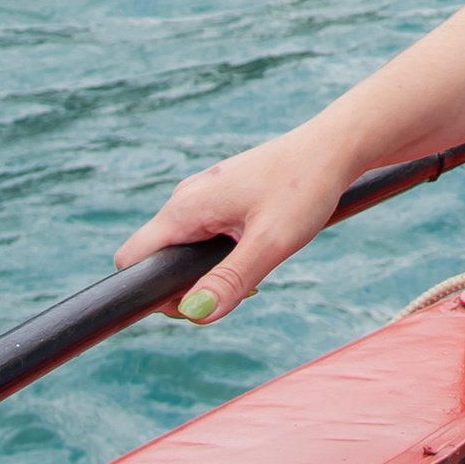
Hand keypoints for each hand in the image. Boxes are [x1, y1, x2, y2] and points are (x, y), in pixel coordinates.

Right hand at [114, 126, 350, 323]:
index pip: (131, 258)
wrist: (333, 148)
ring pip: (183, 248)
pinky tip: (256, 252)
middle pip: (157, 258)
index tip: (197, 304)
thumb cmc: (304, 187)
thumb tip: (196, 315)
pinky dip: (221, 255)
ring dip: (208, 273)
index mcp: (185, 208)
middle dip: (188, 288)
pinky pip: (203, 235)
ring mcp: (202, 196)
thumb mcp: (271, 242)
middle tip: (239, 291)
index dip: (150, 292)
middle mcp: (185, 199)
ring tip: (254, 271)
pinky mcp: (221, 197)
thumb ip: (231, 280)